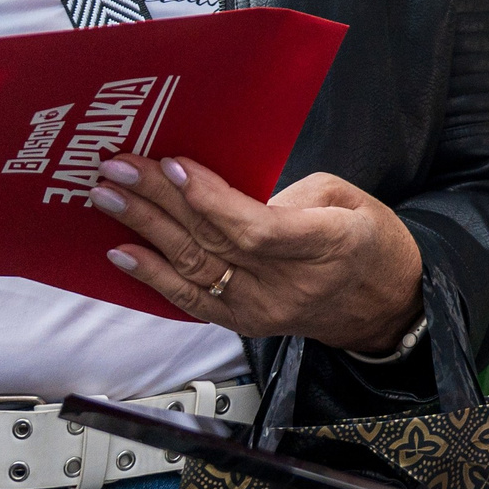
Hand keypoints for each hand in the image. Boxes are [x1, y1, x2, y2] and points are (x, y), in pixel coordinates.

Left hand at [93, 155, 424, 352]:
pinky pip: (190, 300)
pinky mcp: (243, 322)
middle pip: (214, 242)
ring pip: (193, 267)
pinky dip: (152, 276)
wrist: (380, 304)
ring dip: (145, 230)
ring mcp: (262, 310)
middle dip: (160, 201)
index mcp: (329, 245)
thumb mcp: (345, 198)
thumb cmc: (367, 240)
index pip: (257, 229)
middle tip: (120, 170)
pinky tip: (123, 252)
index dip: (210, 199)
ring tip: (109, 198)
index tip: (174, 166)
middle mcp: (290, 285)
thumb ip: (283, 196)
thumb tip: (218, 193)